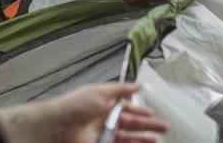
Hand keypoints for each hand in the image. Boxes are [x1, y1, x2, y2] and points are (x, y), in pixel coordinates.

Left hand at [0, 83, 168, 142]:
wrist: (57, 126)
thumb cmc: (75, 106)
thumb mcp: (100, 91)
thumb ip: (120, 89)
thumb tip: (137, 85)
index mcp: (104, 105)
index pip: (126, 109)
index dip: (140, 111)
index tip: (154, 114)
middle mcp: (104, 121)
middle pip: (130, 125)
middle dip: (147, 126)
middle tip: (164, 128)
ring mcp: (102, 136)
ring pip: (127, 139)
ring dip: (143, 139)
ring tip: (157, 139)